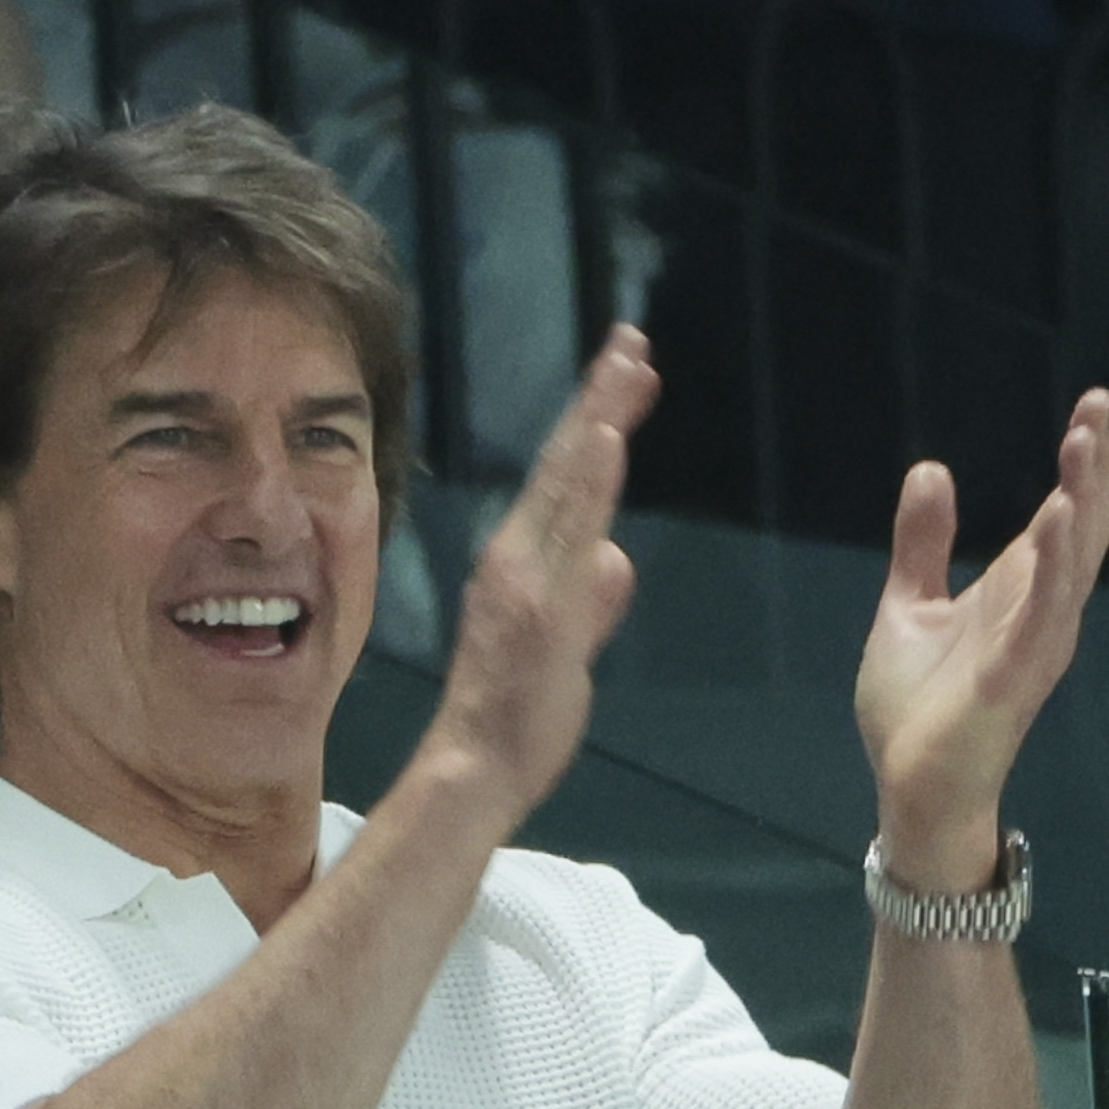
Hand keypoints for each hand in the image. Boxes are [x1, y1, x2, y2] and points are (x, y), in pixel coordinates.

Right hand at [426, 330, 660, 825]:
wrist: (475, 771)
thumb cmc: (516, 721)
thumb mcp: (568, 649)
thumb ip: (594, 603)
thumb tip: (615, 560)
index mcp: (525, 564)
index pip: (568, 481)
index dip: (598, 423)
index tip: (629, 376)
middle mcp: (519, 557)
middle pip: (567, 463)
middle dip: (602, 396)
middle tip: (633, 338)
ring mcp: (528, 578)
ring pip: (568, 483)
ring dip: (598, 418)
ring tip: (628, 364)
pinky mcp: (539, 605)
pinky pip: (567, 533)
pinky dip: (587, 481)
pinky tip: (607, 437)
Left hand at [853, 392, 1108, 892]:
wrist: (909, 787)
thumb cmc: (915, 710)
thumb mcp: (909, 607)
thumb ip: (923, 544)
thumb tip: (930, 470)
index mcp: (1020, 592)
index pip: (1064, 516)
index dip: (1081, 465)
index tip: (1092, 407)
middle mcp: (1042, 612)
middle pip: (1083, 529)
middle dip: (1094, 469)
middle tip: (1099, 408)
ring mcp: (1034, 644)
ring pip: (1074, 563)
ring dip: (1083, 503)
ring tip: (1086, 443)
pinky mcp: (1014, 676)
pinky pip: (1044, 614)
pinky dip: (1056, 565)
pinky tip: (1058, 518)